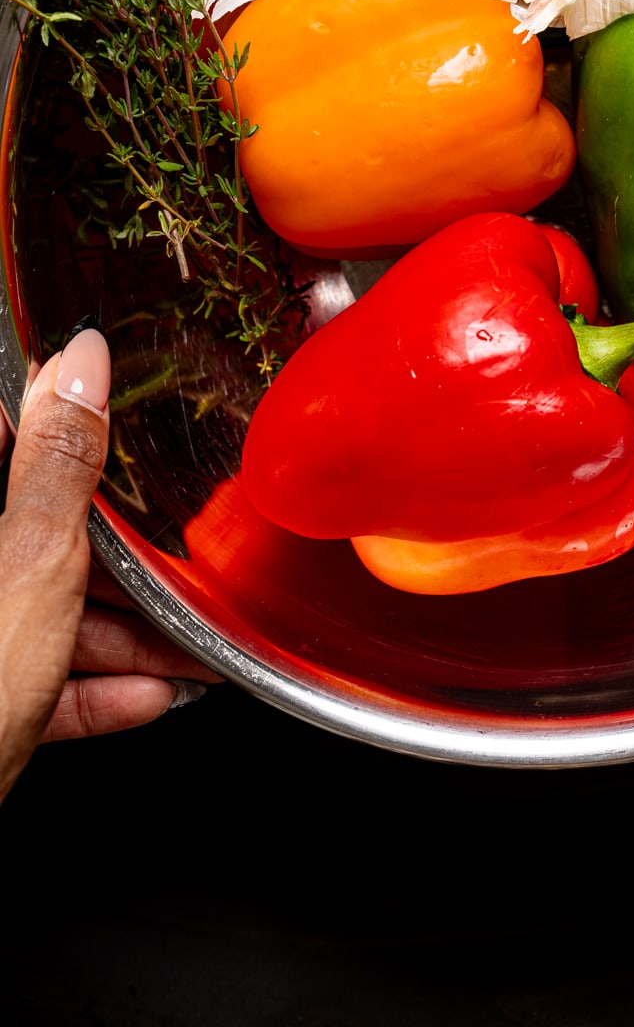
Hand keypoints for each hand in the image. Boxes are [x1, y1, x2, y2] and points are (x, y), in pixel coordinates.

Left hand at [0, 326, 221, 803]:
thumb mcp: (31, 563)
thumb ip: (61, 462)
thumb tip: (81, 362)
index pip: (17, 440)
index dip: (88, 448)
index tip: (145, 464)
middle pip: (41, 535)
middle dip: (125, 566)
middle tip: (186, 575)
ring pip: (39, 610)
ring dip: (122, 635)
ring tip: (191, 653)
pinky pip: (26, 672)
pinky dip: (84, 685)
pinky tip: (143, 697)